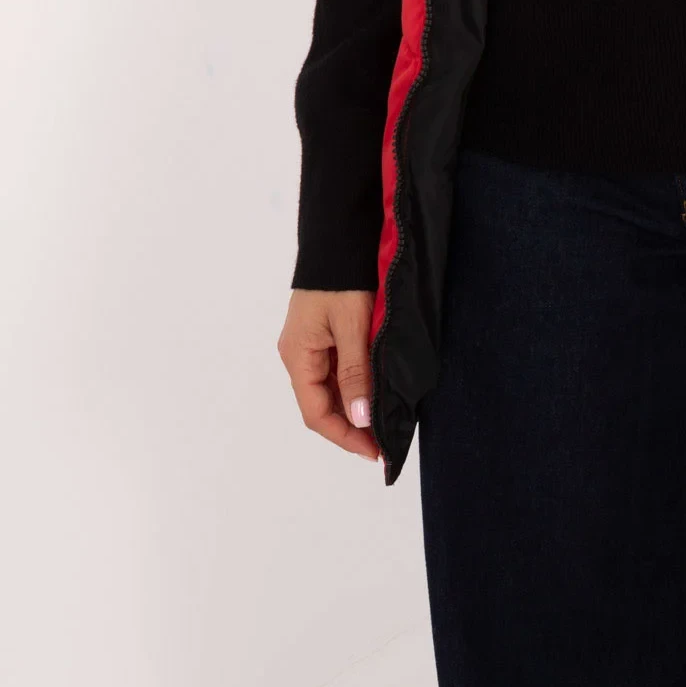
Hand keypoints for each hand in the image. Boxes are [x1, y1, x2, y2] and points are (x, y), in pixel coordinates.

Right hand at [277, 289, 380, 462]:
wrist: (340, 235)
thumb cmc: (343, 278)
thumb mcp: (352, 326)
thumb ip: (355, 372)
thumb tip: (358, 419)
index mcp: (298, 355)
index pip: (315, 413)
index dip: (344, 436)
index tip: (375, 451)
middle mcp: (299, 353)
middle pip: (322, 403)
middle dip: (352, 425)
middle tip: (385, 441)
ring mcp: (311, 343)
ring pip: (332, 387)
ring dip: (355, 406)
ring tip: (384, 421)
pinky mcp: (325, 332)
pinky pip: (339, 368)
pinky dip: (357, 384)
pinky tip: (376, 390)